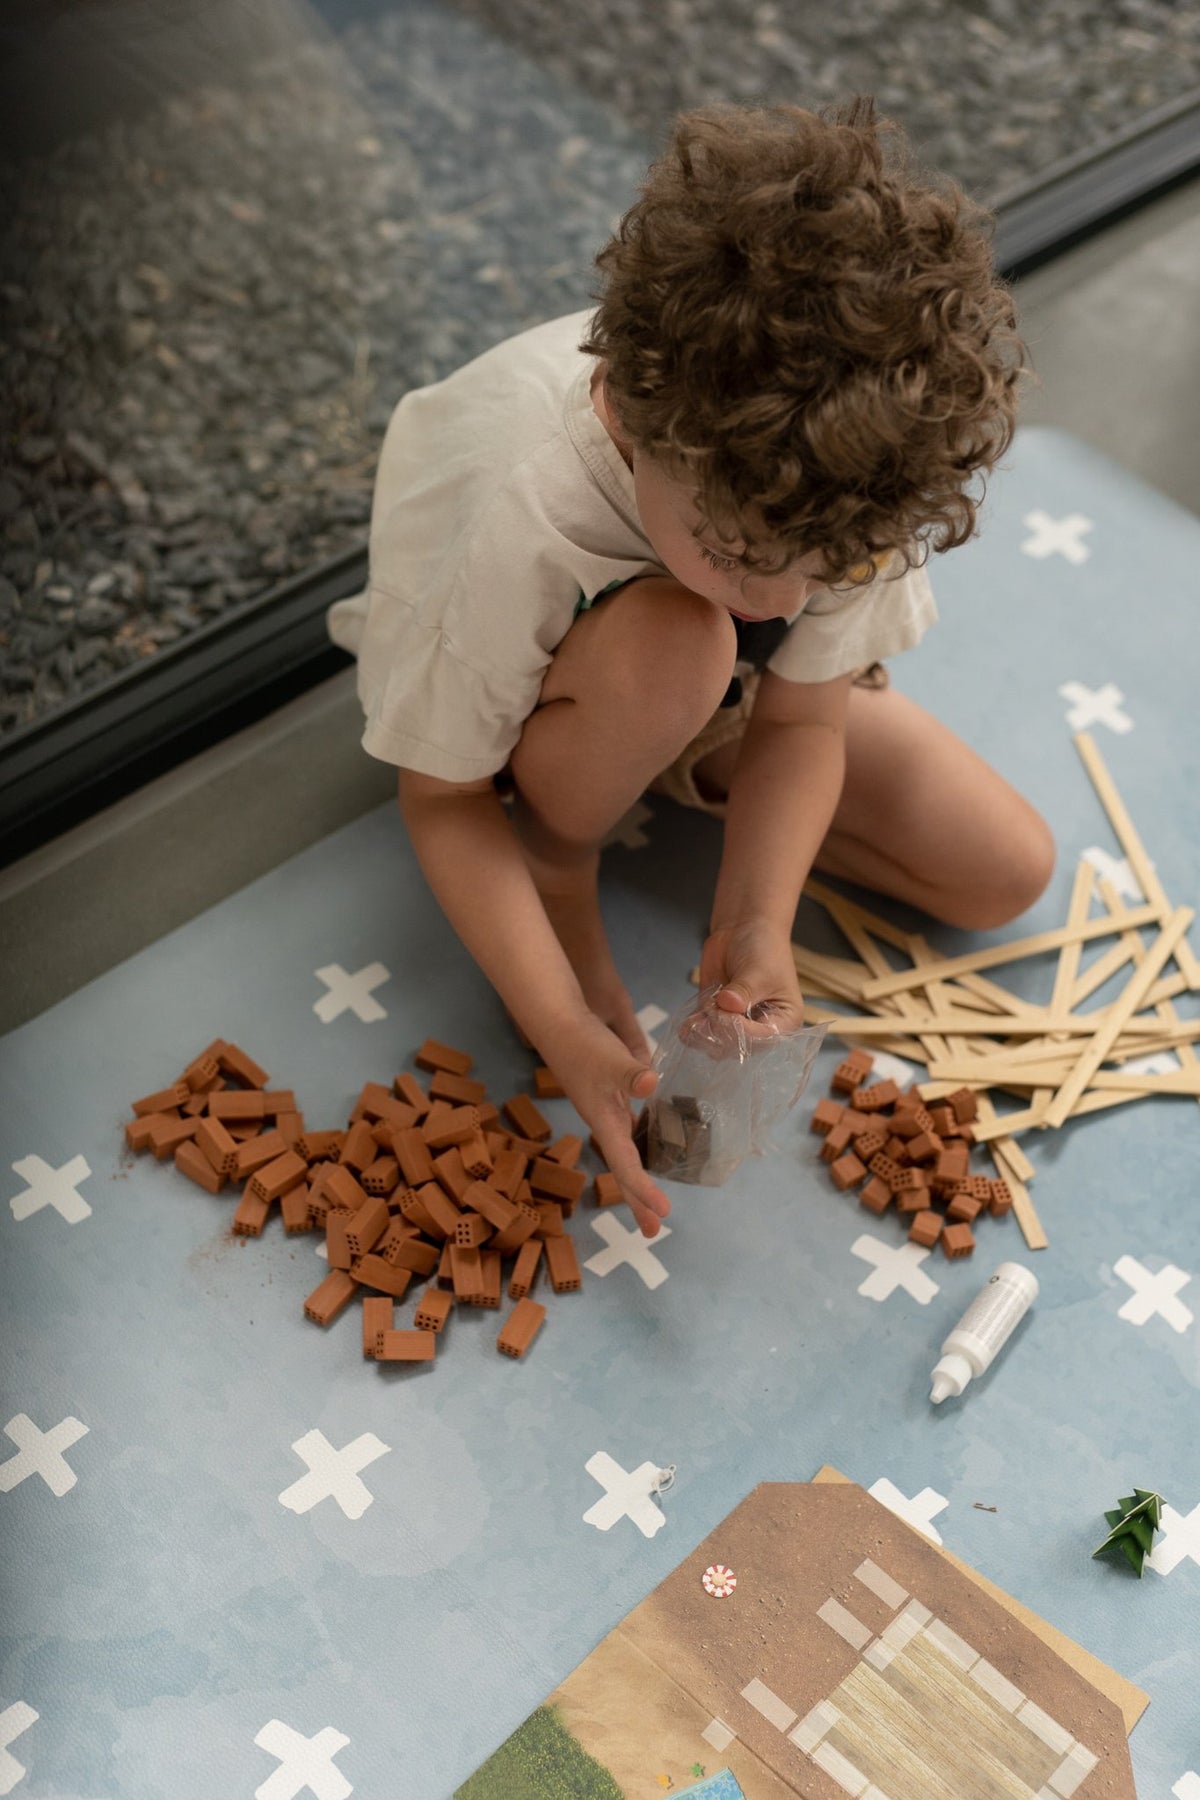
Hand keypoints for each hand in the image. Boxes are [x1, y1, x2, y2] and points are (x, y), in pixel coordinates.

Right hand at [537, 1010, 669, 1236]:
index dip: (643, 1191)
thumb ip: (631, 1071)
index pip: (625, 1165)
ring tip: (653, 1205)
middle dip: (638, 1202)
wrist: (558, 1022)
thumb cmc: (581, 1043)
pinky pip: (629, 1133)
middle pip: (623, 1170)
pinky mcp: (610, 1097)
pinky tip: (650, 1147)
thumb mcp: (609, 1057)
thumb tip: (651, 1083)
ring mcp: (607, 1111)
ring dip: (638, 1180)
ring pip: (626, 1155)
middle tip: (654, 1232)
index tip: (664, 1214)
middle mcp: (605, 1123)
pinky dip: (640, 1149)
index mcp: (604, 1122)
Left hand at [698, 920, 806, 1037]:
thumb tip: (727, 1005)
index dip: (740, 1031)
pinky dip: (693, 1031)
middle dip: (720, 1033)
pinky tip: (687, 1025)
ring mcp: (735, 1024)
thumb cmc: (764, 949)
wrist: (744, 928)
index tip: (725, 1010)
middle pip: (738, 1047)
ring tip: (699, 1017)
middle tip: (713, 1009)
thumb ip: (743, 992)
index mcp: (783, 1022)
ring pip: (717, 1044)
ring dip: (704, 1034)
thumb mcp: (758, 971)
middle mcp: (760, 1029)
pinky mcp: (715, 1016)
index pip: (761, 1039)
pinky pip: (702, 1032)